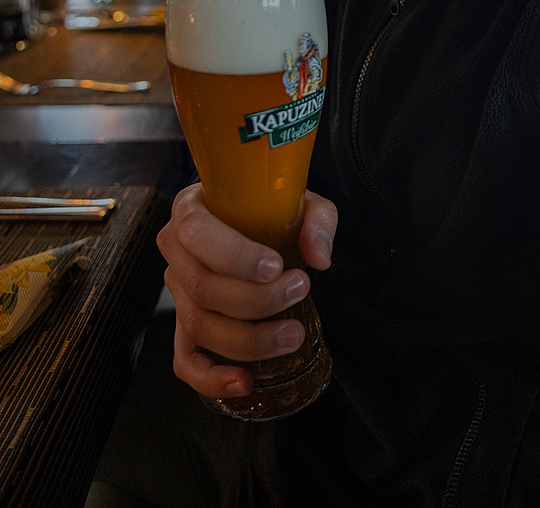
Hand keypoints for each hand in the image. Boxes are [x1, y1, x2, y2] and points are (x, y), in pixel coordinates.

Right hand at [157, 184, 337, 399]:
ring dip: (249, 338)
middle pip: (201, 286)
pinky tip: (246, 381)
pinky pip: (185, 361)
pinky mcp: (184, 326)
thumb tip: (319, 257)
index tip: (276, 266)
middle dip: (256, 298)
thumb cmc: (273, 212)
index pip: (197, 232)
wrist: (261, 225)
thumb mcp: (301, 202)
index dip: (234, 255)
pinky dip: (211, 379)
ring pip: (198, 324)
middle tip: (300, 289)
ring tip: (293, 333)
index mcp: (191, 209)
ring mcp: (177, 291)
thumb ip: (317, 220)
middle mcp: (175, 250)